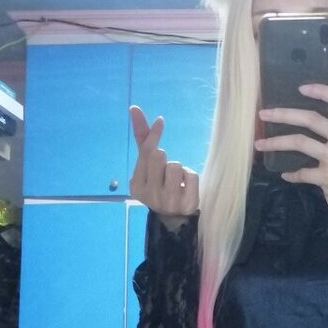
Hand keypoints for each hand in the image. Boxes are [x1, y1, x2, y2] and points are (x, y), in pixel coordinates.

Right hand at [129, 105, 199, 224]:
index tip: (161, 121)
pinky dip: (191, 177)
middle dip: (166, 159)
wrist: (174, 218)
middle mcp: (150, 195)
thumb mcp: (147, 166)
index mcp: (136, 186)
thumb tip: (134, 109)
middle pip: (159, 156)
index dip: (154, 135)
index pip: (146, 152)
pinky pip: (192, 175)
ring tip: (177, 181)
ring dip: (180, 169)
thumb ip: (142, 139)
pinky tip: (186, 187)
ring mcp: (169, 201)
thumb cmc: (160, 185)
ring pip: (176, 165)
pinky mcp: (188, 204)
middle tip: (166, 173)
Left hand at [254, 85, 327, 216]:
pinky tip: (284, 173)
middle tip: (263, 114)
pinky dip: (290, 173)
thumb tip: (301, 112)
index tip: (301, 88)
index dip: (323, 91)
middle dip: (284, 115)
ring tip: (259, 144)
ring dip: (276, 142)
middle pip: (312, 119)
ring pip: (301, 142)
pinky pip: (302, 172)